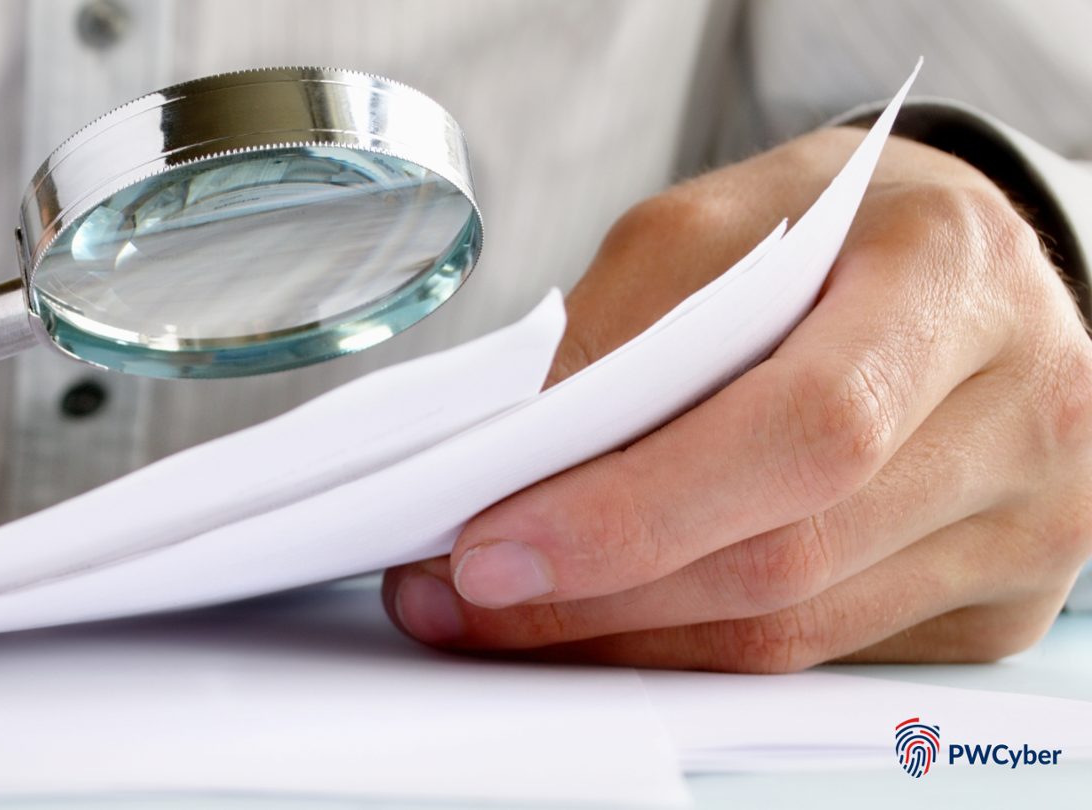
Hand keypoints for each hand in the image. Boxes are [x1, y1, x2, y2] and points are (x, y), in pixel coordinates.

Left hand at [384, 127, 1091, 670]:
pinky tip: (605, 618)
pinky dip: (690, 647)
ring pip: (793, 633)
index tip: (491, 543)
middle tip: (461, 591)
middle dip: (597, 590)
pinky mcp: (996, 602)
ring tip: (501, 611)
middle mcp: (1024, 408)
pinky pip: (816, 656)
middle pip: (788, 555)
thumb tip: (506, 469)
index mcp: (954, 276)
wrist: (963, 269)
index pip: (801, 429)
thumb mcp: (714, 225)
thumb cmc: (834, 233)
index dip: (634, 509)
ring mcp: (1026, 522)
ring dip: (623, 635)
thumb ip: (616, 334)